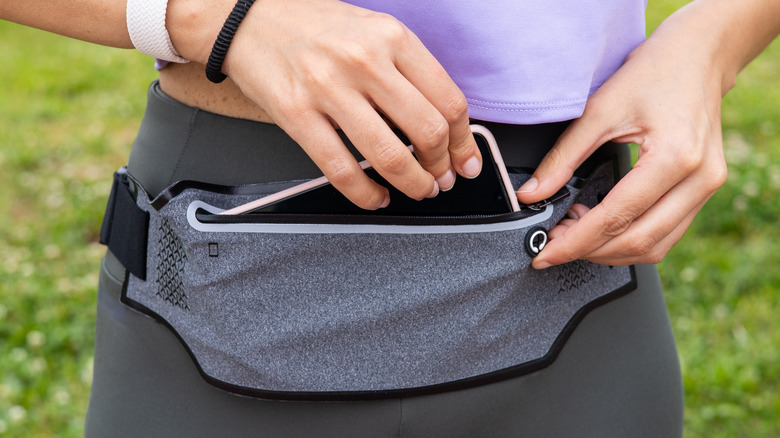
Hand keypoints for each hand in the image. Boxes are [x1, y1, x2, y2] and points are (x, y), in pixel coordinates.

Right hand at [169, 0, 480, 209]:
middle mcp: (365, 61)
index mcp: (392, 37)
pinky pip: (342, 170)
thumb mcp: (372, 30)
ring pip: (389, 156)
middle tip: (441, 179)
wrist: (245, 17)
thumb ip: (407, 70)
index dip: (463, 141)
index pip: (448, 100)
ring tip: (416, 190)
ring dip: (412, 184)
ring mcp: (329, 89)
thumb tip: (440, 123)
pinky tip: (376, 196)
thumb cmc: (311, 25)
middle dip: (441, 167)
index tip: (465, 160)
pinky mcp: (297, 115)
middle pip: (427, 131)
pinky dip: (367, 194)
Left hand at [515, 11, 729, 267]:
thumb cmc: (653, 73)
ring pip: (655, 246)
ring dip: (610, 251)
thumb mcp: (599, 110)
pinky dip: (630, 239)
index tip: (545, 254)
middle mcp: (699, 179)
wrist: (697, 56)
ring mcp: (707, 187)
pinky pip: (666, 233)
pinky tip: (601, 226)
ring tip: (573, 235)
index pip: (617, 217)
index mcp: (674, 158)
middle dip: (589, 251)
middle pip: (638, 241)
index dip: (576, 242)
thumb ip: (563, 158)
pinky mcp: (704, 190)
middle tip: (552, 246)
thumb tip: (531, 195)